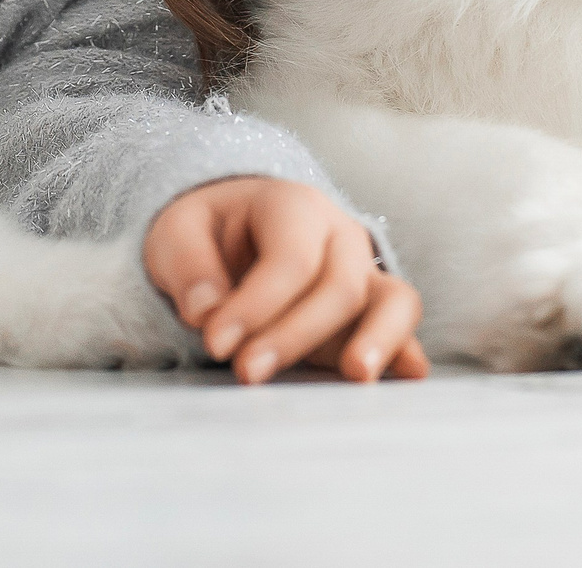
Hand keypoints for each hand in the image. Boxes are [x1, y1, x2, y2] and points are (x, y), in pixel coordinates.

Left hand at [145, 177, 427, 384]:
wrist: (236, 230)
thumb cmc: (208, 232)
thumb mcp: (177, 231)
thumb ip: (187, 265)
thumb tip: (206, 311)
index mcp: (294, 204)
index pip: (290, 258)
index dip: (256, 305)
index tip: (215, 343)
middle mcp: (340, 235)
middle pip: (339, 286)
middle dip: (294, 335)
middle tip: (246, 372)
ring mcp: (364, 273)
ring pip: (395, 300)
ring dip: (380, 338)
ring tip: (355, 374)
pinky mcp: (371, 314)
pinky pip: (401, 328)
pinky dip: (404, 352)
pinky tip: (404, 377)